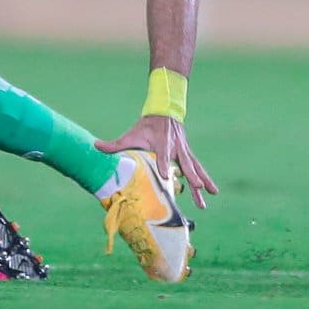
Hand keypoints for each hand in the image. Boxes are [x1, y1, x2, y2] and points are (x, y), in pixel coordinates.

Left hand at [98, 117, 218, 209]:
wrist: (164, 111)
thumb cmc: (146, 126)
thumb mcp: (131, 134)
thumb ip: (114, 144)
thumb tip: (94, 146)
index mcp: (161, 142)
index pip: (163, 155)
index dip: (164, 164)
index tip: (165, 175)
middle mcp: (175, 148)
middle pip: (184, 163)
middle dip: (191, 176)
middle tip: (198, 187)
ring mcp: (184, 151)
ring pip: (194, 167)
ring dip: (201, 181)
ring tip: (207, 196)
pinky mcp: (188, 154)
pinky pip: (198, 167)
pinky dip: (206, 178)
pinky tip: (213, 191)